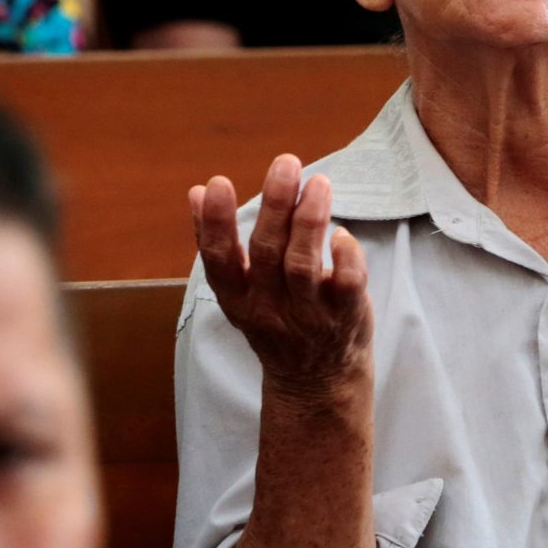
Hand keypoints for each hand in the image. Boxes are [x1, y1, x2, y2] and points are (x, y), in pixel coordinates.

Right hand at [191, 156, 372, 393]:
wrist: (316, 383)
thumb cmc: (276, 321)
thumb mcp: (238, 291)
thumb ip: (219, 244)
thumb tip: (199, 191)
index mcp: (237, 298)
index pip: (218, 261)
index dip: (215, 223)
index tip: (218, 184)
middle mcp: (269, 309)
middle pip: (267, 254)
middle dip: (275, 206)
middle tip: (286, 164)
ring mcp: (308, 315)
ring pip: (304, 265)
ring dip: (310, 221)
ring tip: (318, 183)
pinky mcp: (345, 317)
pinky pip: (347, 284)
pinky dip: (346, 256)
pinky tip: (342, 234)